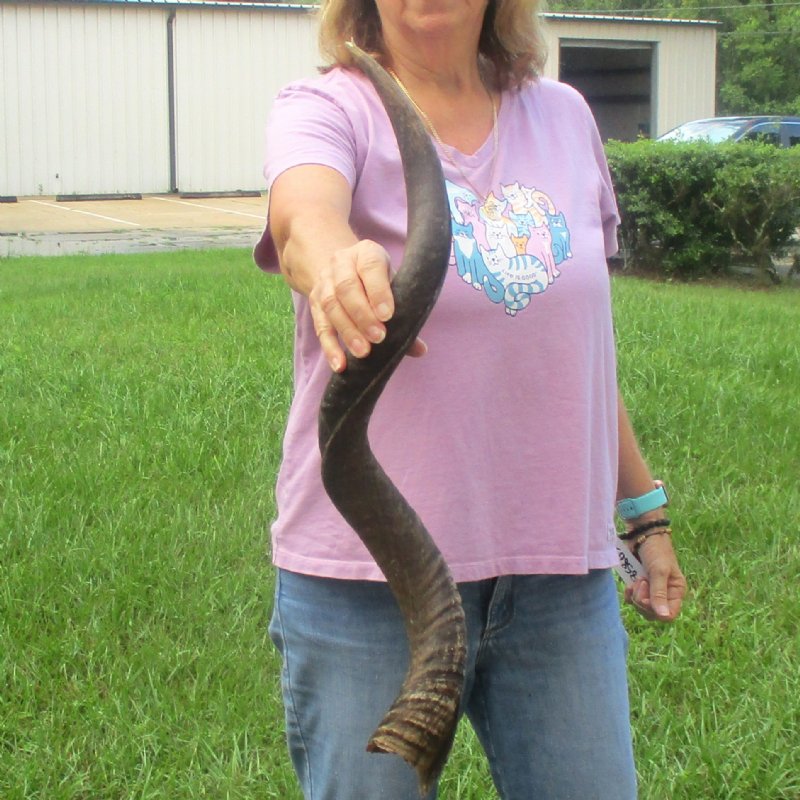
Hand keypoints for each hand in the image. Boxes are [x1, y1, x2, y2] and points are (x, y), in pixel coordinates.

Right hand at [309, 239, 425, 371]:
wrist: (342, 268)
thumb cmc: (377, 280)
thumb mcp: (394, 286)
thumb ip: (406, 314)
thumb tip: (420, 349)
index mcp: (367, 253)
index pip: (370, 267)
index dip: (378, 291)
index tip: (387, 315)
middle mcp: (341, 263)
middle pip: (346, 287)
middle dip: (362, 315)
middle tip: (378, 338)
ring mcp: (324, 282)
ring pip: (331, 305)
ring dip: (347, 331)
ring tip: (363, 352)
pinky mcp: (314, 302)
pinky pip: (320, 325)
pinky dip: (330, 347)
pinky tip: (340, 364)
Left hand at [624, 533, 685, 621]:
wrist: (641, 534)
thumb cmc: (656, 550)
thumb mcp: (659, 571)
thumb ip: (659, 593)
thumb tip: (663, 616)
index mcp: (676, 591)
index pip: (669, 615)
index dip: (655, 611)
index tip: (647, 598)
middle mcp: (665, 594)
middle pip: (652, 613)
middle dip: (643, 601)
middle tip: (641, 582)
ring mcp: (651, 591)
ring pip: (641, 608)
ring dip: (635, 596)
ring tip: (637, 579)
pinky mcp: (639, 586)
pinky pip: (632, 600)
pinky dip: (629, 594)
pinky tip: (629, 584)